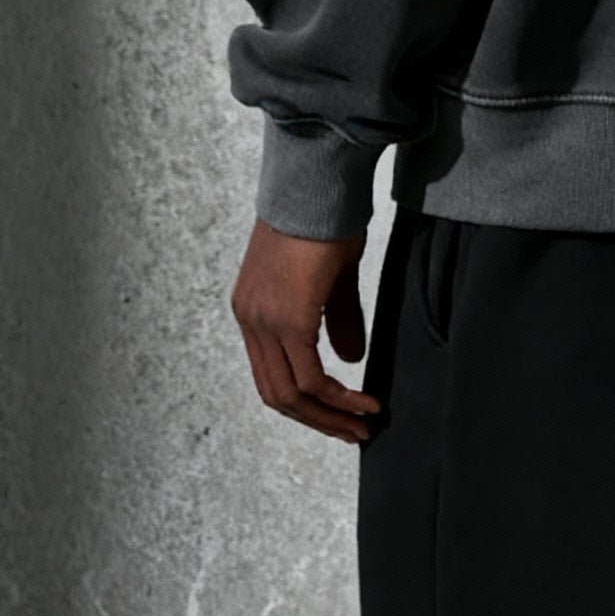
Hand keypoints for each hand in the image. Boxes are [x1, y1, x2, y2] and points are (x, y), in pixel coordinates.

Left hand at [230, 218, 379, 445]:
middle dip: (319, 420)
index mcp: (252, 309)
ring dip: (330, 416)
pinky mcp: (288, 318)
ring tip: (364, 424)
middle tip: (354, 431)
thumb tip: (349, 359)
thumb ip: (337, 319)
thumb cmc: (326, 218)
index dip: (305, 402)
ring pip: (291, 393)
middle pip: (277, 393)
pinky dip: (339, 397)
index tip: (340, 413)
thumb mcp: (331, 276)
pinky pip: (311, 376)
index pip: (271, 373)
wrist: (318, 183)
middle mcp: (250, 319)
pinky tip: (364, 401)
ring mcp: (264, 320)